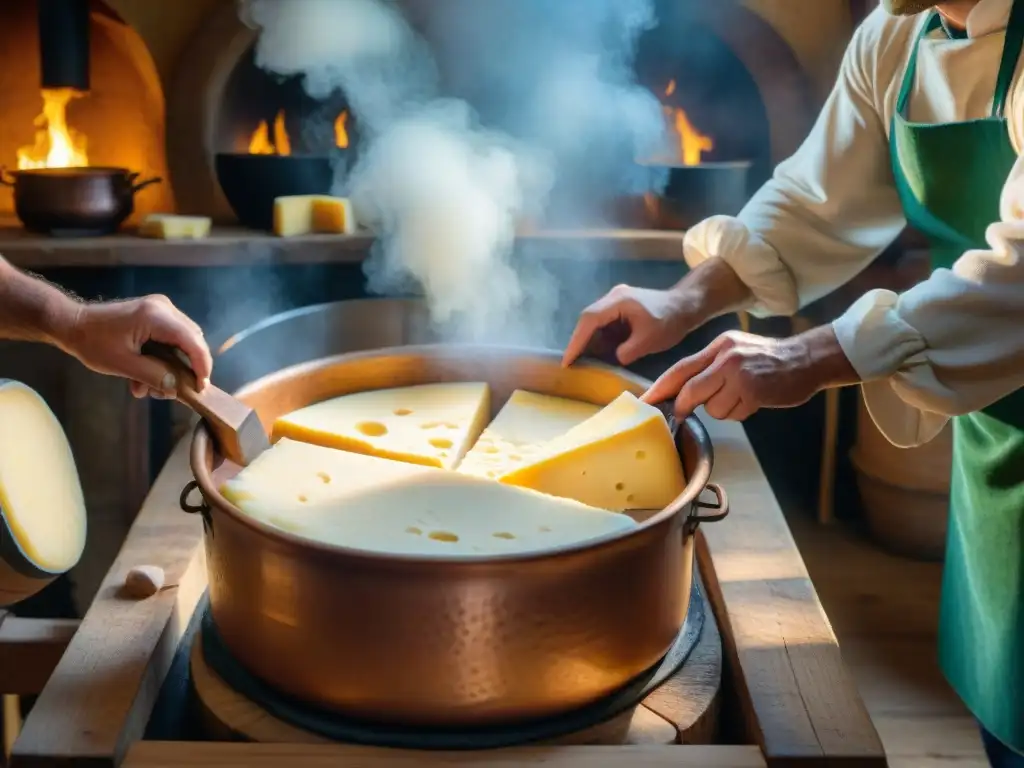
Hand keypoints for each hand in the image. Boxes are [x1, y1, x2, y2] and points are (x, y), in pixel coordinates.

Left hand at [57, 295, 212, 398]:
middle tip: (175, 391)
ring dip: (173, 366)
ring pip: (184, 341)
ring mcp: (160, 309)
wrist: (72, 323)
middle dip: (186, 368)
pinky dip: (165, 358)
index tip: (201, 387)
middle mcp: (164, 308)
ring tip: (153, 388)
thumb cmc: (93, 343)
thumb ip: (154, 375)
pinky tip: (147, 376)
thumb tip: (177, 389)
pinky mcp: (155, 314)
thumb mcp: (123, 365)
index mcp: (156, 316)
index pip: (193, 341)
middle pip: (193, 340)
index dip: (202, 365)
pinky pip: (172, 338)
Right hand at [562, 259, 752, 367]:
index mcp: (618, 300)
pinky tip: (596, 354)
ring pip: (593, 322)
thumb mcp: (649, 340)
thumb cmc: (670, 321)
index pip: (589, 319)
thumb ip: (628, 351)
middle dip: (578, 342)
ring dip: (588, 341)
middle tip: (570, 364)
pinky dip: (598, 339)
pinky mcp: (620, 309)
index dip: (577, 340)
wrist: (686, 306)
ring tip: (580, 362)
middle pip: (587, 319)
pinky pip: (603, 324)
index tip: (568, 360)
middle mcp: (613, 297)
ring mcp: (615, 301)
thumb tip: (614, 358)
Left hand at [641, 326, 858, 420]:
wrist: (807, 358)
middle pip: (690, 390)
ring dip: (723, 409)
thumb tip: (682, 391)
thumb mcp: (736, 350)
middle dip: (684, 406)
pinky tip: (754, 400)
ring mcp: (740, 374)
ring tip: (742, 397)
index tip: (645, 401)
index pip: (680, 368)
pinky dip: (739, 413)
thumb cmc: (769, 358)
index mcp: (718, 346)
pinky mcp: (754, 391)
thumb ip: (710, 366)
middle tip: (683, 414)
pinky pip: (733, 414)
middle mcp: (726, 357)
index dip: (660, 387)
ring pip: (712, 408)